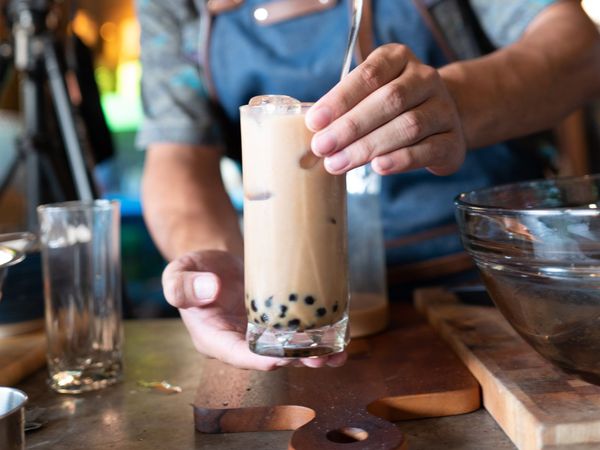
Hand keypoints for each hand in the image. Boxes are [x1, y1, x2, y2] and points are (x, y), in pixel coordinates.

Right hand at [162, 250, 346, 369]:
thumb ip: (183, 285)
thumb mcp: (179, 273)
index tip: (278, 361)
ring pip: (289, 350)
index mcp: (214, 338)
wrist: (215, 264)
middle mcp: (240, 342)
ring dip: (313, 354)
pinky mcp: (278, 322)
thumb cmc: (195, 270)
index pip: (235, 354)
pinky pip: (298, 333)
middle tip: (318, 357)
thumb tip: (210, 289)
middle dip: (294, 360)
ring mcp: (261, 333)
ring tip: (337, 354)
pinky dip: (318, 336)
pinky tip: (339, 336)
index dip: (257, 360)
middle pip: (268, 358)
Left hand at [306, 43, 465, 175]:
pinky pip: (427, 150)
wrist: (438, 118)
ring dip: (368, 147)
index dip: (340, 98)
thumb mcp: (368, 95)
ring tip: (338, 163)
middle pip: (389, 101)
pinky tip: (378, 167)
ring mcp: (444, 109)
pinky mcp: (453, 141)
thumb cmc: (390, 107)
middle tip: (322, 147)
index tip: (314, 122)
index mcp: (399, 59)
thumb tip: (314, 133)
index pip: (370, 74)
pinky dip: (400, 159)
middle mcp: (425, 79)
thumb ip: (345, 108)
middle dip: (350, 126)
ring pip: (408, 127)